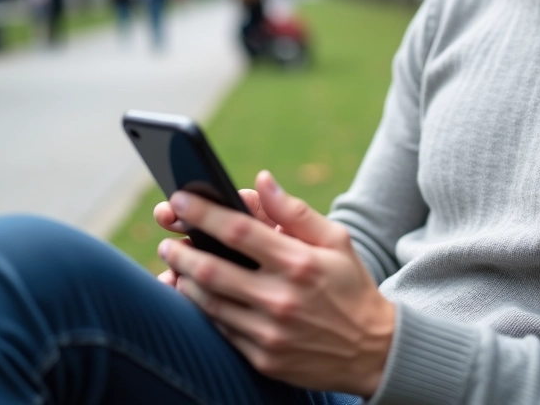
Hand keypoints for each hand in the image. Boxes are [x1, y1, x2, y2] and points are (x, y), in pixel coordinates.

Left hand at [157, 171, 394, 396]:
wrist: (372, 350)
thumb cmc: (351, 286)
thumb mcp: (336, 241)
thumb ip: (295, 212)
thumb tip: (262, 181)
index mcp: (299, 263)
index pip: (238, 232)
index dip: (203, 213)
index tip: (179, 200)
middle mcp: (281, 299)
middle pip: (211, 270)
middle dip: (181, 250)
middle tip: (167, 239)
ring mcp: (269, 333)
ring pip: (208, 303)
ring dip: (183, 280)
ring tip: (175, 264)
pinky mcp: (263, 358)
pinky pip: (220, 329)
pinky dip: (201, 309)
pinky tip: (193, 294)